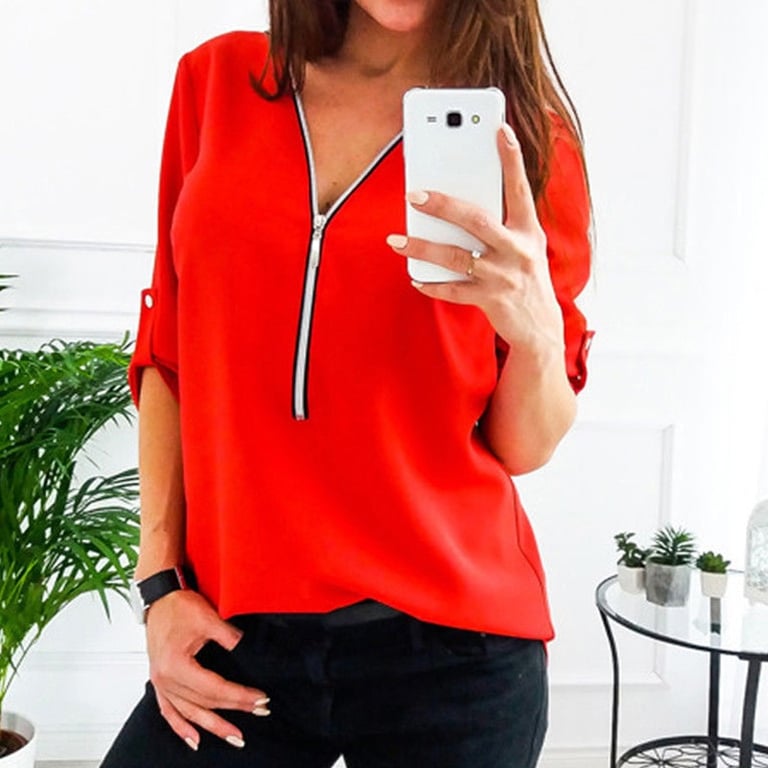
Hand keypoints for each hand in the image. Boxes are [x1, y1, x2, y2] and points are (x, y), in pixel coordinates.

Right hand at [146, 589, 270, 751]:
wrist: (159, 598)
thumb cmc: (179, 606)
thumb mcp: (208, 617)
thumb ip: (228, 636)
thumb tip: (245, 649)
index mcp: (175, 664)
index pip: (214, 688)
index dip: (239, 695)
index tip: (259, 698)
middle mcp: (165, 678)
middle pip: (204, 702)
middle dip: (233, 709)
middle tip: (258, 711)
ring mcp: (161, 683)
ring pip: (188, 712)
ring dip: (212, 726)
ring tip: (233, 735)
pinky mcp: (160, 681)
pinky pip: (169, 711)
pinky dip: (181, 727)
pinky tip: (194, 739)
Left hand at [387, 124, 563, 359]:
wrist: (540, 327)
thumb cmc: (525, 276)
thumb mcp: (524, 246)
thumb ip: (501, 224)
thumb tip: (458, 203)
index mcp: (528, 230)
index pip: (519, 187)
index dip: (511, 158)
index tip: (499, 128)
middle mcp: (518, 250)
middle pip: (476, 220)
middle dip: (443, 205)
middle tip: (413, 194)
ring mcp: (504, 276)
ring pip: (456, 256)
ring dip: (423, 247)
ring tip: (396, 240)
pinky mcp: (491, 300)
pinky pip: (454, 290)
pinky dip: (432, 284)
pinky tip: (415, 278)